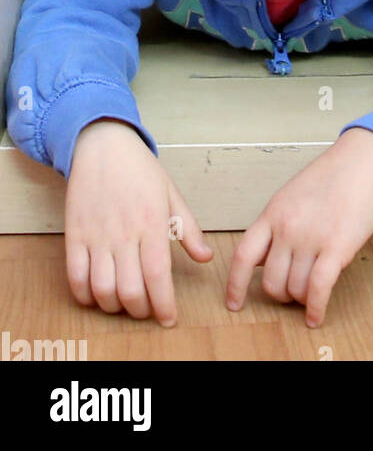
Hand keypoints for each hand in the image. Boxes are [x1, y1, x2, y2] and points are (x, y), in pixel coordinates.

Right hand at [65, 119, 212, 325]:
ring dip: (114, 306)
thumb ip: (189, 229)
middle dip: (141, 310)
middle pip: (130, 290)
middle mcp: (124, 232)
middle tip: (147, 311)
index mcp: (152, 222)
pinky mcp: (74, 235)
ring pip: (102, 289)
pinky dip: (84, 295)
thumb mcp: (171, 194)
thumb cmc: (140, 169)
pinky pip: (75, 277)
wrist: (102, 145)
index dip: (163, 304)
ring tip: (124, 304)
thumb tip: (205, 258)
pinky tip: (96, 295)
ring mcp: (96, 235)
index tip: (169, 319)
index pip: (158, 275)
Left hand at [226, 127, 372, 327]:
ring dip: (302, 298)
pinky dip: (316, 309)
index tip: (234, 303)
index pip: (243, 257)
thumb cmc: (329, 179)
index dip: (235, 285)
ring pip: (295, 289)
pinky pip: (318, 289)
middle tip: (294, 290)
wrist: (361, 163)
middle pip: (271, 282)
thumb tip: (261, 259)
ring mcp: (311, 238)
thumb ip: (274, 226)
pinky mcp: (337, 247)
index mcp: (272, 214)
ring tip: (313, 291)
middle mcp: (287, 228)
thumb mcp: (289, 197)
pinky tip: (316, 317)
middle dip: (282, 293)